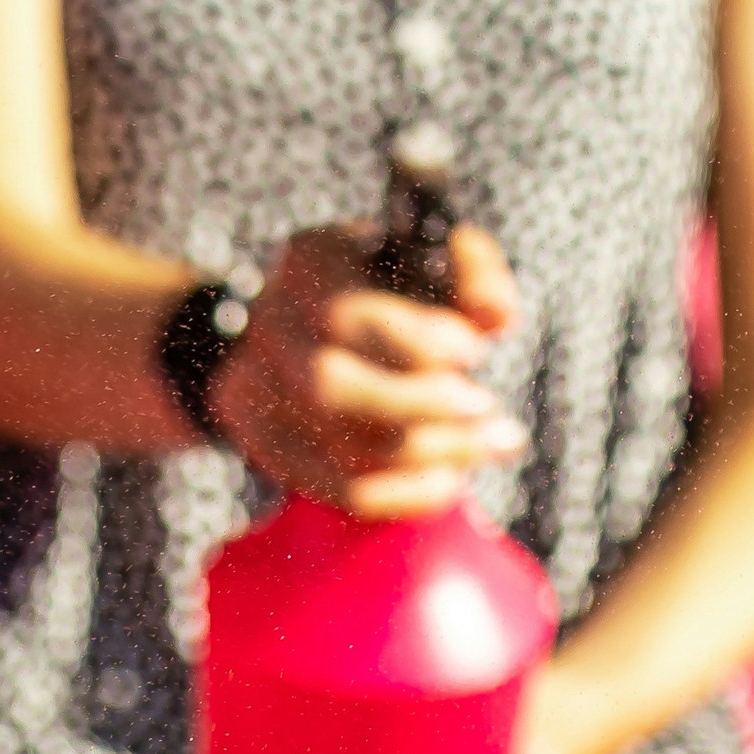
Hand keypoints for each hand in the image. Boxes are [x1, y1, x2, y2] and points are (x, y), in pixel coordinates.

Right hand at [209, 221, 526, 520]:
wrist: (318, 326)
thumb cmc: (395, 289)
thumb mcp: (435, 260)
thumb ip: (474, 274)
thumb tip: (495, 315)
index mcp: (309, 262)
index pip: (345, 316)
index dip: (417, 343)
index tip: (473, 349)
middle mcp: (269, 327)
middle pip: (327, 386)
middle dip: (419, 404)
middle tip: (482, 404)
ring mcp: (258, 395)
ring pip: (339, 448)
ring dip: (432, 453)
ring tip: (491, 440)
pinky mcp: (273, 449)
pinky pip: (341, 491)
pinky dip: (407, 494)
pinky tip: (449, 477)